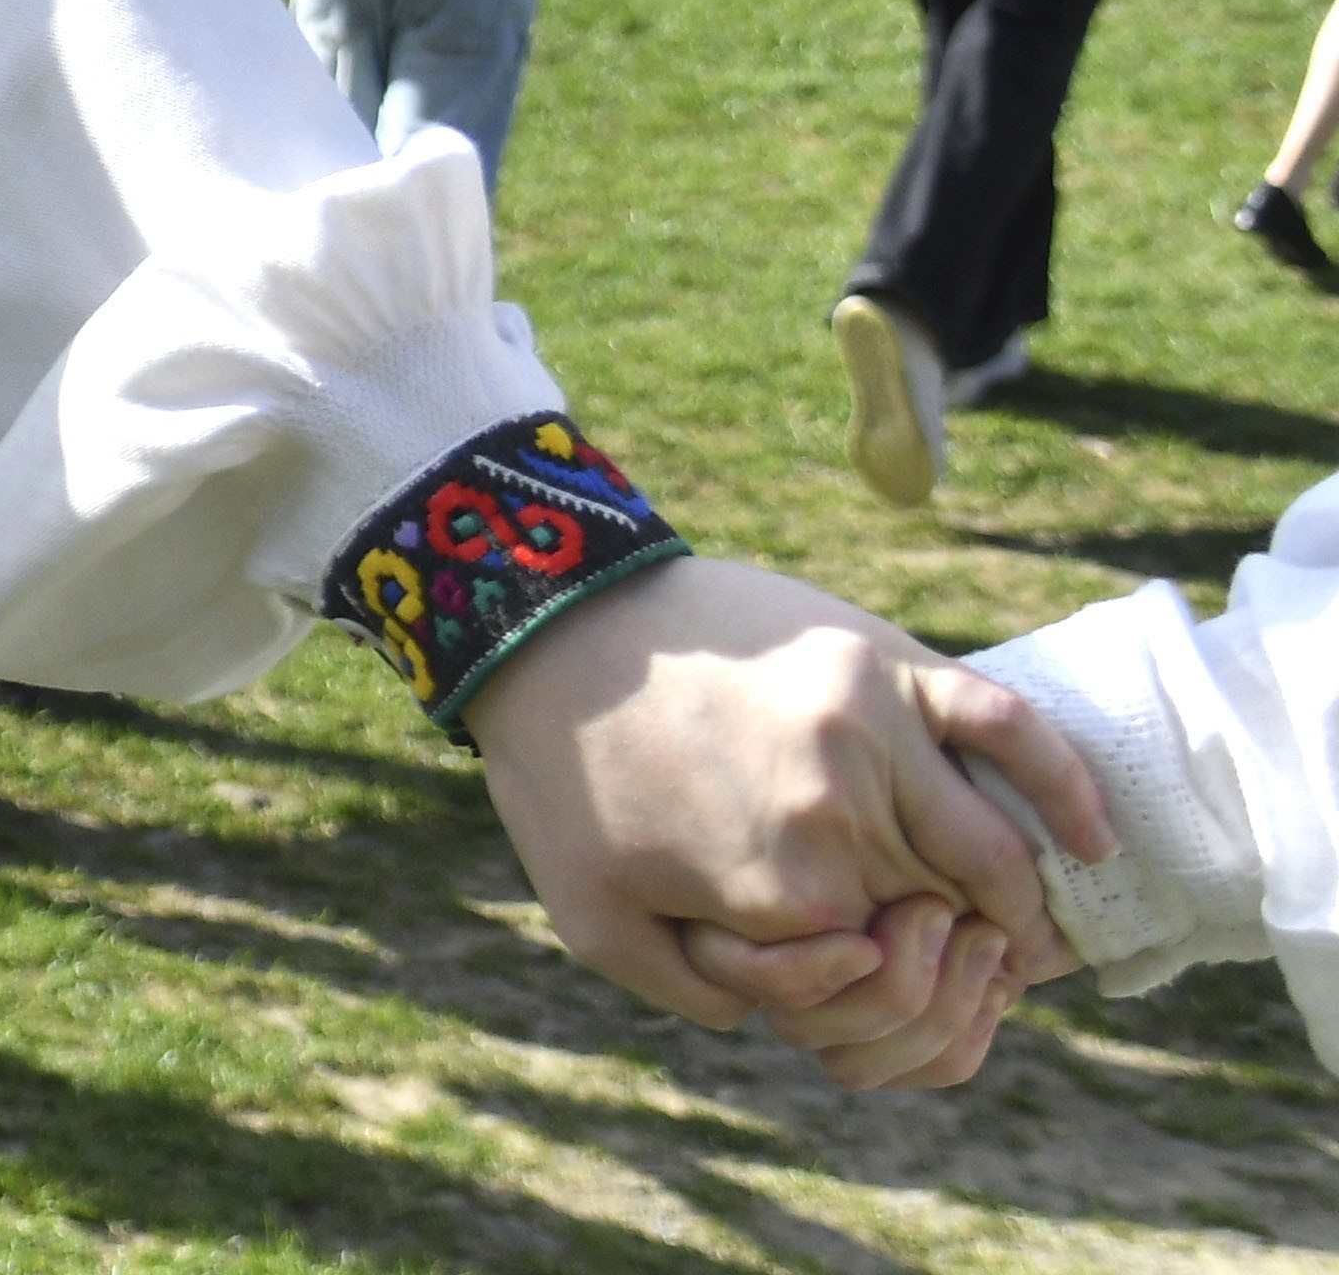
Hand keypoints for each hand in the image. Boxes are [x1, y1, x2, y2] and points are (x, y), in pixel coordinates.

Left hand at [461, 558, 1107, 1088]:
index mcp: (781, 894)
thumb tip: (803, 1017)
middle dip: (948, 951)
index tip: (850, 969)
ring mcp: (876, 734)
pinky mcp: (888, 663)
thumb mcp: (600, 924)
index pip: (881, 984)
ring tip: (1018, 924)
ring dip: (1018, 901)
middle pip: (948, 922)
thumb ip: (706, 995)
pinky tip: (1093, 841)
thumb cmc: (563, 779)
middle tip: (941, 951)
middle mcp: (843, 820)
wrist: (543, 621)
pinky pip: (1010, 727)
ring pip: (993, 849)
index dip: (864, 989)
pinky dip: (1068, 789)